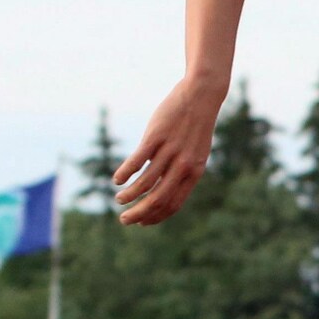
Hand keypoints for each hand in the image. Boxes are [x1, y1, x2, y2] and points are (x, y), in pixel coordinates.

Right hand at [113, 78, 225, 224]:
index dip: (156, 216)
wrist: (201, 95)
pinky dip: (125, 173)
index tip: (142, 222)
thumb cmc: (196, 126)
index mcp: (194, 172)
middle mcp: (183, 165)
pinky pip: (136, 161)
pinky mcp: (156, 137)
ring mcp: (169, 151)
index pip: (174, 203)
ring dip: (129, 195)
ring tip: (119, 199)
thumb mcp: (196, 152)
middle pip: (157, 199)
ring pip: (145, 182)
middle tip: (125, 220)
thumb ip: (184, 171)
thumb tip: (166, 188)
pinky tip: (117, 180)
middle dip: (139, 214)